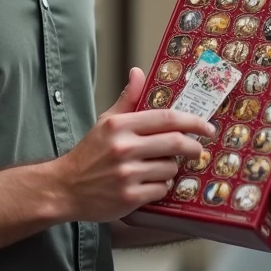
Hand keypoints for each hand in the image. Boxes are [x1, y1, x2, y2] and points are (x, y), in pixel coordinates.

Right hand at [55, 67, 214, 222]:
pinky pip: (161, 189)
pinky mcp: (129, 197)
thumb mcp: (105, 122)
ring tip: (159, 168)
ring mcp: (127, 174)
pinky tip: (149, 184)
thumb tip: (138, 73)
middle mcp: (124, 148)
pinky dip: (161, 187)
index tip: (206, 126)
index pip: (166, 118)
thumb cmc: (89, 154)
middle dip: (193, 147)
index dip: (192, 122)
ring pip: (170, 168)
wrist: (65, 187)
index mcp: (120, 125)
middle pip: (175, 143)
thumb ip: (127, 99)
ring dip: (171, 169)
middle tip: (198, 150)